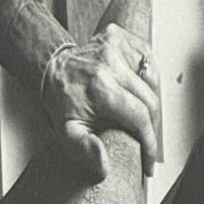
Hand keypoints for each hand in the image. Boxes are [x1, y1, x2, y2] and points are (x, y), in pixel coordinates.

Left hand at [43, 23, 160, 179]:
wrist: (50, 69)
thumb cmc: (62, 100)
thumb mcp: (67, 131)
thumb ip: (84, 150)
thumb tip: (104, 166)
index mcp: (100, 87)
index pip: (140, 117)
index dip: (150, 142)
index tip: (149, 160)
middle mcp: (110, 63)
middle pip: (151, 99)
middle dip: (152, 125)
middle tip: (145, 139)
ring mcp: (116, 46)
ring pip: (153, 79)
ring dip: (151, 100)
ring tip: (140, 114)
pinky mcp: (120, 37)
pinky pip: (148, 60)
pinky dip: (148, 76)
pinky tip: (137, 87)